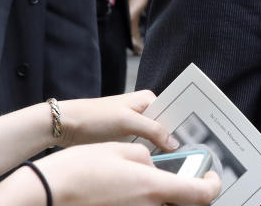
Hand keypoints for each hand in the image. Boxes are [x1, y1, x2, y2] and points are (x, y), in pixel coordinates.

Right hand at [34, 142, 220, 205]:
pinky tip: (133, 189)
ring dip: (164, 196)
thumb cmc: (81, 168)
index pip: (201, 195)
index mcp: (154, 188)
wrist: (46, 192)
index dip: (212, 185)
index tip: (212, 175)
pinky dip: (146, 200)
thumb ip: (148, 160)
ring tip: (154, 180)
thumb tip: (155, 169)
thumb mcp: (123, 150)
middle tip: (186, 177)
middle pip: (182, 205)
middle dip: (188, 192)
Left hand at [57, 90, 177, 150]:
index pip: (173, 113)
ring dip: (159, 148)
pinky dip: (147, 153)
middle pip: (165, 126)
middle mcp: (143, 110)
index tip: (194, 141)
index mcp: (148, 99)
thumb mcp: (127, 122)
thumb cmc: (94, 117)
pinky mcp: (124, 137)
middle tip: (184, 153)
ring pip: (154, 138)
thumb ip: (153, 131)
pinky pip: (142, 145)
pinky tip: (154, 162)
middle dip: (172, 139)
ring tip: (172, 159)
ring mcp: (133, 124)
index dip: (183, 126)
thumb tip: (174, 143)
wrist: (65, 125)